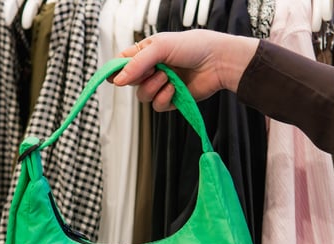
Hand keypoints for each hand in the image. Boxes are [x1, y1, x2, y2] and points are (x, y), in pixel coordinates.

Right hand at [113, 30, 258, 111]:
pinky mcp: (172, 100)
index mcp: (147, 53)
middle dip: (138, 77)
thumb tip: (117, 80)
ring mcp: (162, 85)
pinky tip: (175, 88)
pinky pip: (157, 106)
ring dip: (153, 87)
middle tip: (152, 69)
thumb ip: (136, 64)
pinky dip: (164, 98)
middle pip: (130, 82)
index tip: (114, 77)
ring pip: (143, 96)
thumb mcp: (160, 47)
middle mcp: (153, 70)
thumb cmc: (194, 47)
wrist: (219, 61)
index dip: (116, 71)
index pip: (122, 63)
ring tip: (168, 77)